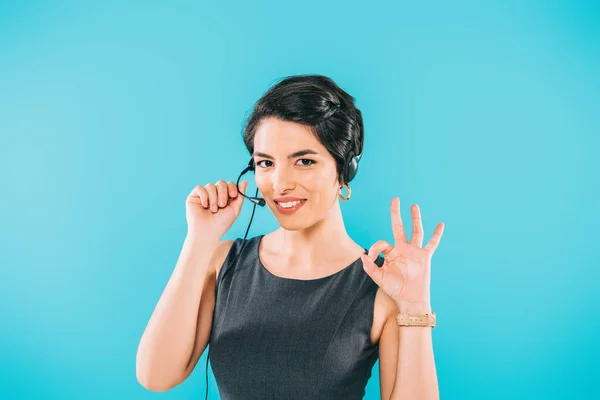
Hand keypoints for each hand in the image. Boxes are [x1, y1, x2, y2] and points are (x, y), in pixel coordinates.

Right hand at [185, 180, 247, 238]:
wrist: (208, 232)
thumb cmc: (221, 224)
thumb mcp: (235, 209)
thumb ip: (240, 196)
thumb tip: (245, 182)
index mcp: (224, 197)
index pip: (229, 184)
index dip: (232, 187)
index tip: (233, 195)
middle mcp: (214, 195)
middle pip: (221, 183)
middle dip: (223, 193)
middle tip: (222, 205)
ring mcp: (204, 195)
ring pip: (210, 185)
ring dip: (214, 198)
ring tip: (213, 210)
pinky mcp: (194, 197)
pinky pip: (200, 188)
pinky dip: (204, 196)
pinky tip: (204, 206)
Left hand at [361, 197, 443, 311]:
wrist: (410, 301)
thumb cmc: (395, 290)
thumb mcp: (380, 279)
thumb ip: (371, 269)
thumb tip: (363, 257)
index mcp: (390, 254)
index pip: (381, 243)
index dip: (374, 248)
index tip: (370, 257)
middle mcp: (402, 249)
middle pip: (399, 227)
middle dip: (396, 213)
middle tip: (395, 199)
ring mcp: (414, 252)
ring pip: (416, 231)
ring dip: (415, 218)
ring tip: (413, 205)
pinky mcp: (425, 257)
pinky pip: (432, 244)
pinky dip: (437, 235)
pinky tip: (440, 224)